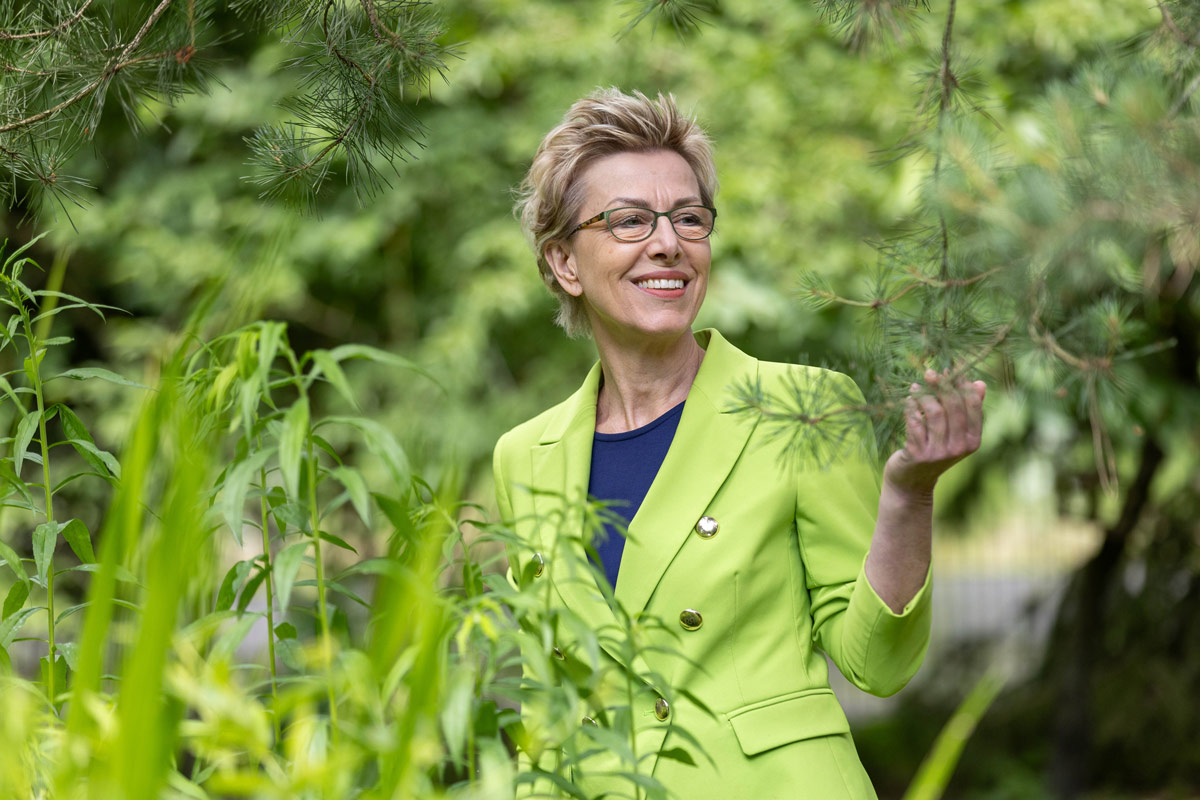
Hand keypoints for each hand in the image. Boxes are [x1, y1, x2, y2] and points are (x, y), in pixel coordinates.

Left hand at [883, 368, 985, 498]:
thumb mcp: (955, 434)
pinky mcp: (918, 454)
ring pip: (934, 412)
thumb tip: (980, 383)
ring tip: (916, 387)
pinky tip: (908, 398)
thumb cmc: (934, 451)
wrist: (912, 483)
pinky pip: (915, 421)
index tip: (951, 368)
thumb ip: (967, 410)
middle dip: (942, 384)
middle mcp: (959, 447)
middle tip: (930, 372)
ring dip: (924, 395)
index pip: (973, 405)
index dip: (962, 383)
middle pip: (953, 406)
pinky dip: (911, 406)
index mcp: (973, 440)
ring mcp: (939, 452)